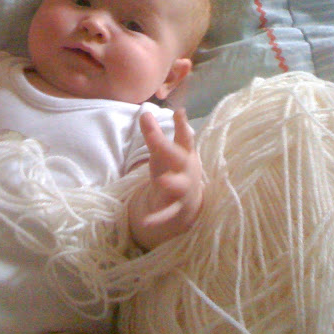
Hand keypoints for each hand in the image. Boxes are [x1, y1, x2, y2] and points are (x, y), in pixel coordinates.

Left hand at [129, 108, 202, 250]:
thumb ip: (155, 134)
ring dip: (171, 183)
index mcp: (185, 153)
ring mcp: (184, 189)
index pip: (184, 137)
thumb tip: (144, 112)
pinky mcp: (176, 207)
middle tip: (156, 141)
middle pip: (179, 158)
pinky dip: (157, 218)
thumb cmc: (175, 169)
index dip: (181, 124)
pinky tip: (145, 222)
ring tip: (162, 180)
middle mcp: (187, 169)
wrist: (189, 201)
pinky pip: (167, 213)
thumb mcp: (165, 152)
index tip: (178, 111)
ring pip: (179, 185)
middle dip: (168, 149)